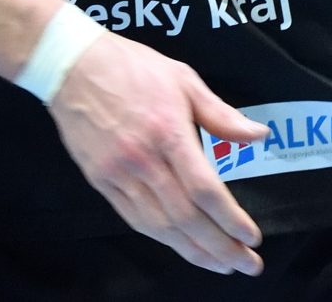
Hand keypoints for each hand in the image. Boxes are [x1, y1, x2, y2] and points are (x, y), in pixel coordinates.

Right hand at [46, 32, 269, 275]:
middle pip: (185, 218)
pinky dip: (162, 239)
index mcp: (168, 132)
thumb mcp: (183, 79)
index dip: (230, 219)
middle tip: (248, 265)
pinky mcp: (101, 181)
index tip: (253, 236)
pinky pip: (135, 219)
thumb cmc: (133, 67)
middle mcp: (143, 160)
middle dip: (220, 247)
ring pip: (159, 227)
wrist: (72, 66)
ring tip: (221, 264)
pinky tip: (182, 247)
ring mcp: (119, 174)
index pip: (204, 189)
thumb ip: (221, 114)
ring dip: (193, 251)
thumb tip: (259, 136)